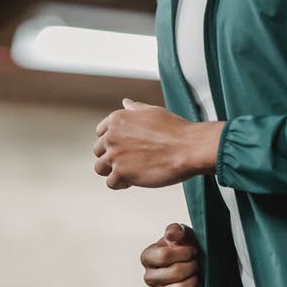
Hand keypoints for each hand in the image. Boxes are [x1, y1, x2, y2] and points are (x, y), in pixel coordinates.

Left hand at [93, 98, 222, 188]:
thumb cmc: (175, 130)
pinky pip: (111, 183)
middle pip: (98, 151)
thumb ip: (135, 109)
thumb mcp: (153, 112)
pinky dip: (120, 184)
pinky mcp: (122, 173)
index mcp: (117, 119)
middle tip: (129, 161)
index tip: (123, 148)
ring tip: (130, 173)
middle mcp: (112, 136)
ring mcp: (115, 155)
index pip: (100, 133)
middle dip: (111, 157)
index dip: (112, 142)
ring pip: (100, 168)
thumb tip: (126, 102)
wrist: (188, 147)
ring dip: (113, 172)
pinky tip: (133, 181)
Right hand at [141, 223, 202, 286]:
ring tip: (197, 273)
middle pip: (175, 273)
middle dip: (192, 266)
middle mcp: (149, 277)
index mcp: (147, 257)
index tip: (193, 250)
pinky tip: (197, 285)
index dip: (183, 253)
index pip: (163, 256)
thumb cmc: (185, 246)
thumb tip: (172, 235)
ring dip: (194, 279)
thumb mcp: (182, 234)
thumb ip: (176, 231)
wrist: (195, 262)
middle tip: (197, 262)